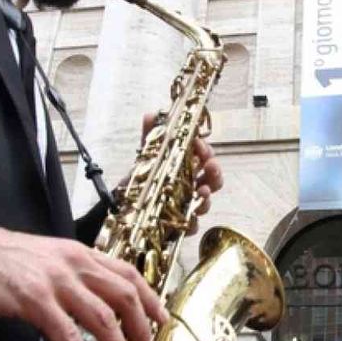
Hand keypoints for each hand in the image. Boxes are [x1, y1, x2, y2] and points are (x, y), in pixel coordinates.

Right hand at [0, 227, 166, 340]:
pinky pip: (68, 336)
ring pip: (102, 319)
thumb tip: (98, 303)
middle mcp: (75, 264)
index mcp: (80, 254)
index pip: (127, 273)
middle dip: (141, 330)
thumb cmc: (7, 260)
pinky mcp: (35, 301)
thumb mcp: (51, 258)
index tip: (161, 320)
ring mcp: (56, 282)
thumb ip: (76, 275)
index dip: (149, 298)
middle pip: (123, 297)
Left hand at [136, 113, 223, 234]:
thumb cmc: (144, 178)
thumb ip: (151, 136)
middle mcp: (192, 186)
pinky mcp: (179, 225)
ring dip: (207, 197)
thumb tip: (151, 114)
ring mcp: (187, 206)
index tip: (198, 144)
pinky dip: (191, 223)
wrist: (126, 205)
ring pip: (205, 202)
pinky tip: (188, 218)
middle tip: (210, 166)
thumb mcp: (147, 155)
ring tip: (203, 192)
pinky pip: (190, 226)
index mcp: (188, 167)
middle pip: (213, 179)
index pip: (205, 157)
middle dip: (215, 172)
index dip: (205, 150)